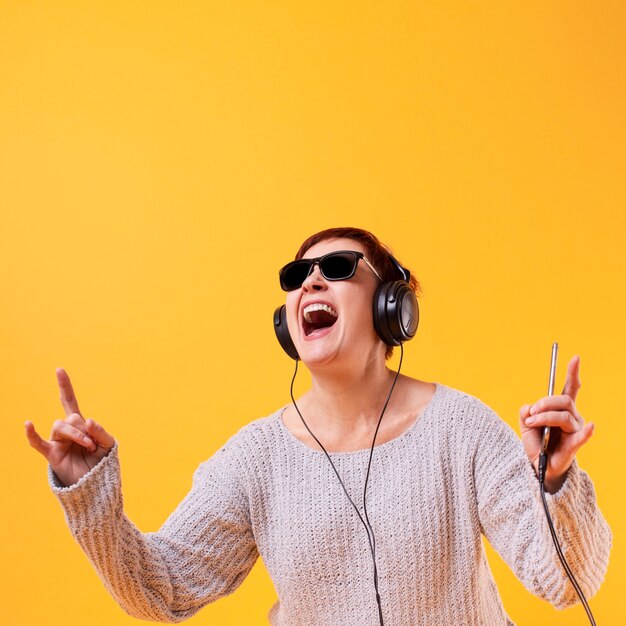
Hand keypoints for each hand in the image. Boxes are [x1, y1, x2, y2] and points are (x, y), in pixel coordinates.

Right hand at [25, 368, 114, 486]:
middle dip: (84, 428)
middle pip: (71, 417)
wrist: (97, 483)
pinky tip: (28, 424)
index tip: (59, 370)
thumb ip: (101, 431)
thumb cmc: (102, 462)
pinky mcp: (52, 455)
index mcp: (80, 424)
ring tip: (88, 446)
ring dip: (76, 435)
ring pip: (60, 426)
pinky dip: (32, 433)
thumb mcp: (108, 443)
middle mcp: (67, 430)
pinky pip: (37, 443)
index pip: (69, 401)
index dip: (65, 386)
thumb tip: (88, 420)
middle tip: (93, 444)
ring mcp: (58, 442)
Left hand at [519, 355, 594, 493]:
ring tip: (532, 423)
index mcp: (561, 408)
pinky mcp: (574, 444)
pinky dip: (586, 431)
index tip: (575, 358)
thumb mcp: (525, 423)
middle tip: (532, 411)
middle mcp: (572, 416)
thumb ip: (526, 411)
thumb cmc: (536, 442)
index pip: (570, 388)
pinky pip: (581, 436)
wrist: (538, 464)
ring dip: (544, 417)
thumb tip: (530, 408)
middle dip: (545, 403)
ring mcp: (575, 430)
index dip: (573, 373)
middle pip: (563, 401)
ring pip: (563, 416)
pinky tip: (591, 426)